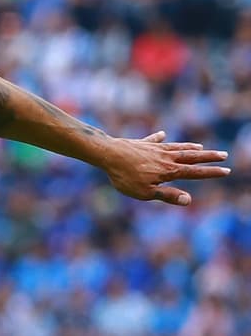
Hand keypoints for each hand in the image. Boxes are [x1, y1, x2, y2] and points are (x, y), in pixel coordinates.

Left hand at [102, 131, 230, 205]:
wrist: (109, 155)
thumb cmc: (125, 177)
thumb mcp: (147, 192)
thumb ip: (168, 196)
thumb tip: (189, 200)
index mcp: (169, 171)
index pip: (195, 172)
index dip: (211, 172)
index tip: (226, 170)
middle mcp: (166, 157)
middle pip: (191, 156)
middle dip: (208, 156)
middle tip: (224, 154)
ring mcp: (154, 148)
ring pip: (177, 147)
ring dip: (190, 147)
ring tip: (200, 146)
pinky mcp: (141, 144)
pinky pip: (153, 140)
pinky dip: (159, 138)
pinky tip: (162, 134)